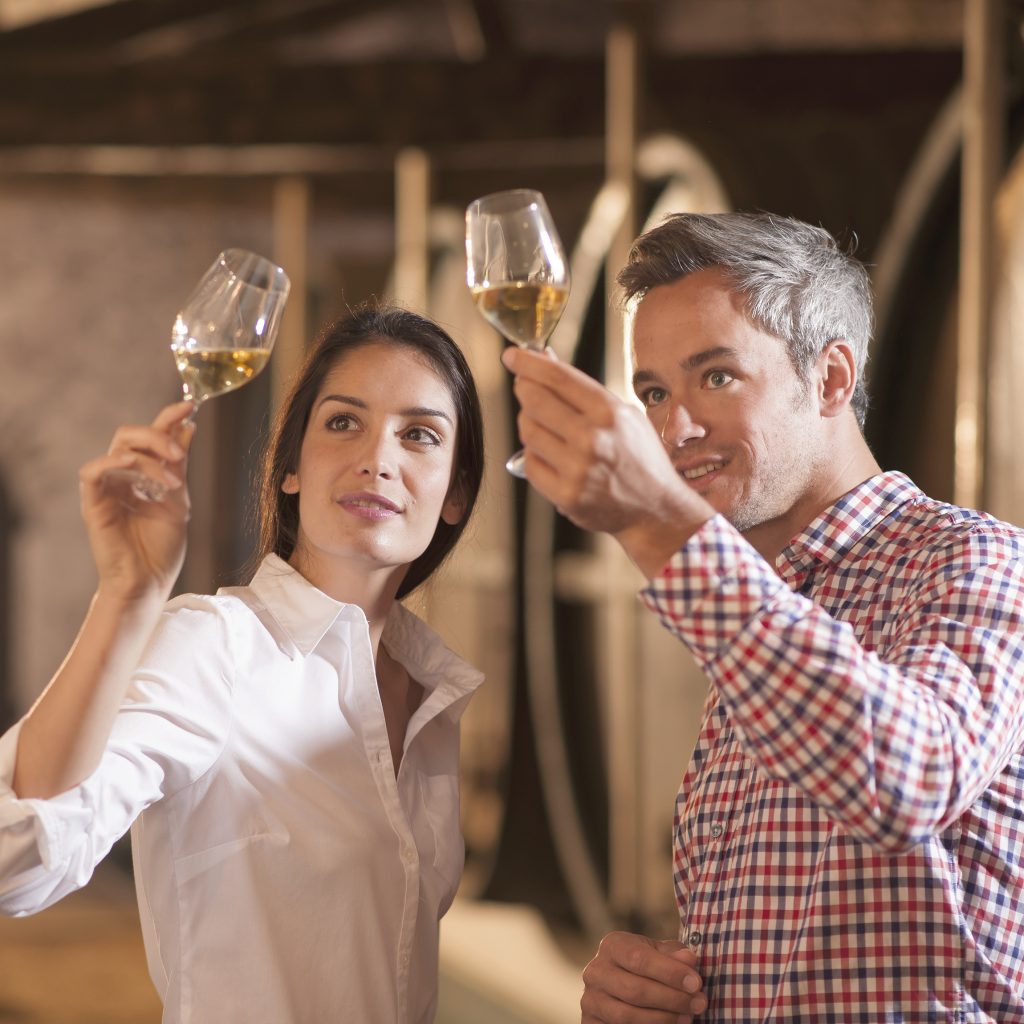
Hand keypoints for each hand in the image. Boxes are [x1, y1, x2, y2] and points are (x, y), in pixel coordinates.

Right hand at [78, 400, 194, 602]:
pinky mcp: (93, 503)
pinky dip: (116, 463)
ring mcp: (106, 488)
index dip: (167, 417)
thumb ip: (179, 465)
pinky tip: (141, 472)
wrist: (149, 581)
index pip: (149, 436)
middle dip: (157, 435)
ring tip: (173, 481)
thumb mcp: (178, 499)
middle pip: (129, 434)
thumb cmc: (161, 547)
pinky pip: (94, 471)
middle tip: (178, 453)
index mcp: (141, 474)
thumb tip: (188, 426)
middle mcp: (121, 477)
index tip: (190, 404)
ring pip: (119, 450)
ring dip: (151, 459)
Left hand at [502, 347, 713, 576]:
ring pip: (527, 432)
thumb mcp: (622, 414)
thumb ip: (583, 389)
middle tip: (524, 388)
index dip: (528, 362)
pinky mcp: (566, 496)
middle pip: (534, 401)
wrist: (655, 509)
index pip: (558, 378)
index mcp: (610, 413)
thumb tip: (544, 358)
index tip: (512, 356)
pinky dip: (535, 455)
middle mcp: (593, 439)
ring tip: (545, 426)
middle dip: (524, 389)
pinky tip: (551, 455)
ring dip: (529, 423)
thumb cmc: (638, 457)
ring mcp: (578, 470)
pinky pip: (530, 464)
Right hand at [580, 931, 706, 1022]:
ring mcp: (590, 999)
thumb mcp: (659, 953)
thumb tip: (689, 960)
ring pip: (628, 1016)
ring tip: (688, 1018)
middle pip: (635, 990)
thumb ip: (674, 955)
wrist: (623, 986)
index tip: (696, 983)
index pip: (639, 958)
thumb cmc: (646, 966)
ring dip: (663, 1019)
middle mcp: (596, 971)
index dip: (670, 972)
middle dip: (672, 999)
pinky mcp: (590, 1023)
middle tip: (699, 1004)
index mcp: (612, 946)